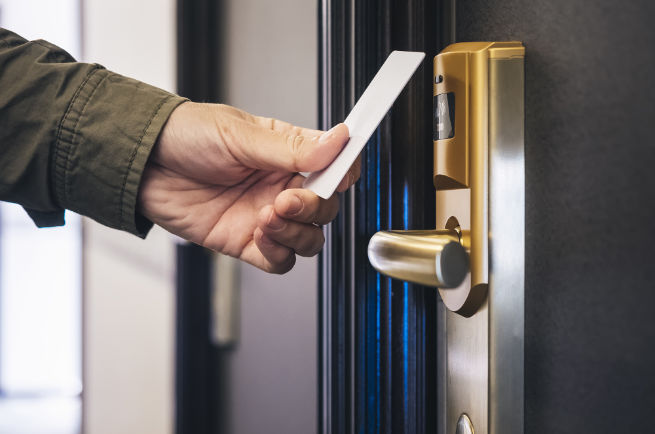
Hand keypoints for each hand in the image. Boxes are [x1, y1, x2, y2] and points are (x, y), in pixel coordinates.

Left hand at [138, 102, 358, 272]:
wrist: (141, 165)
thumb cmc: (185, 136)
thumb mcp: (239, 134)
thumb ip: (291, 147)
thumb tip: (338, 140)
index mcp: (287, 153)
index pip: (334, 166)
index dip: (345, 172)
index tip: (342, 176)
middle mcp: (281, 186)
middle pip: (325, 208)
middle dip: (313, 208)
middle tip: (286, 198)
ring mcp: (266, 216)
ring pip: (309, 238)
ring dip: (296, 232)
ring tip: (266, 216)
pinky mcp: (246, 242)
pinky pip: (279, 261)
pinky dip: (277, 253)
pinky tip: (258, 234)